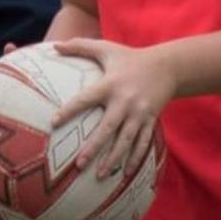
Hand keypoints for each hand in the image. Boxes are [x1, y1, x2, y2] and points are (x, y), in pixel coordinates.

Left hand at [50, 39, 174, 178]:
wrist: (167, 66)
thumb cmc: (129, 58)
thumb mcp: (105, 48)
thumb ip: (79, 46)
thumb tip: (55, 45)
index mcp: (110, 84)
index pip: (85, 99)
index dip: (69, 110)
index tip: (53, 123)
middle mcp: (125, 101)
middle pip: (108, 128)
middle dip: (94, 147)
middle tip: (79, 164)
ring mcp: (140, 113)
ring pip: (126, 141)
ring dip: (113, 159)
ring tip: (99, 175)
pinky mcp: (151, 120)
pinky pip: (143, 143)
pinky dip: (134, 159)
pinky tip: (123, 174)